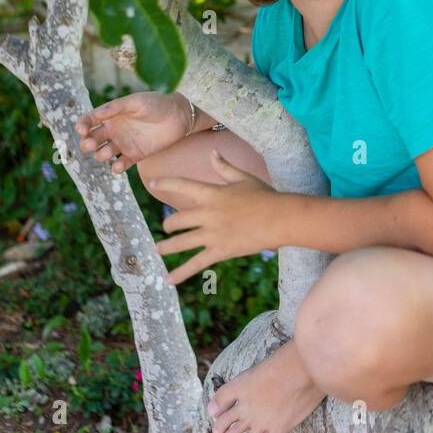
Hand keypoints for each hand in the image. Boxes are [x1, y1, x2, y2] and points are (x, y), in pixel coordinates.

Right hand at [74, 91, 192, 173]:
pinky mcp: (135, 155)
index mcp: (111, 115)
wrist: (178, 116)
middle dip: (87, 143)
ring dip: (100, 154)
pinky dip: (117, 167)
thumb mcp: (136, 101)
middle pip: (93, 139)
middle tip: (89, 144)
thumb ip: (117, 107)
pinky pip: (121, 163)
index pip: (90, 120)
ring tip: (105, 153)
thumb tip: (97, 114)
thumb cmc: (157, 103)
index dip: (82, 125)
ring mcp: (124, 143)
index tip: (81, 130)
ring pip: (104, 152)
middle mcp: (114, 130)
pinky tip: (117, 166)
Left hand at [149, 150, 279, 284]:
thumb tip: (212, 152)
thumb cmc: (264, 196)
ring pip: (180, 242)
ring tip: (157, 250)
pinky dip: (180, 273)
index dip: (165, 183)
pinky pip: (195, 264)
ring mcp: (212, 234)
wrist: (280, 218)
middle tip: (167, 227)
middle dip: (168, 224)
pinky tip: (168, 279)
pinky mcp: (220, 251)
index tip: (152, 184)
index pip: (182, 185)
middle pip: (176, 219)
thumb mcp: (243, 178)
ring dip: (166, 247)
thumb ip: (224, 167)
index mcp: (212, 193)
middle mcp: (207, 214)